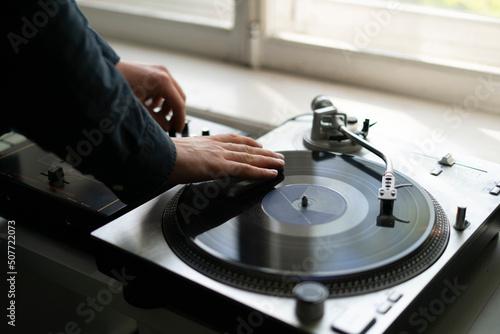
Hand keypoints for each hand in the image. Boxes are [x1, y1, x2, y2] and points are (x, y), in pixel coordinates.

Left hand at [115, 60, 185, 131]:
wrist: (103, 73)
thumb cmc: (118, 89)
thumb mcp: (139, 110)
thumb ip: (157, 121)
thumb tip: (168, 127)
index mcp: (162, 81)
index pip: (179, 104)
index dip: (180, 119)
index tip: (178, 130)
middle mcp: (164, 73)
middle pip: (179, 98)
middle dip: (175, 113)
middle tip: (170, 125)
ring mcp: (159, 70)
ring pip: (173, 93)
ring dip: (168, 106)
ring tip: (158, 117)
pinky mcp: (153, 71)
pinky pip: (165, 88)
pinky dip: (162, 99)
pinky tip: (151, 107)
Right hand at [166, 134, 284, 183]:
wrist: (159, 156)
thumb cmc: (163, 155)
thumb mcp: (177, 151)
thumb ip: (188, 155)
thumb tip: (184, 162)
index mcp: (206, 141)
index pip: (233, 140)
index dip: (248, 142)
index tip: (258, 144)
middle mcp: (216, 146)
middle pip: (246, 148)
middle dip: (264, 151)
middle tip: (277, 154)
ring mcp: (220, 155)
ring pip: (250, 157)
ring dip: (268, 160)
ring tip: (281, 162)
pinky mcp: (221, 167)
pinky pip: (246, 170)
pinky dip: (261, 172)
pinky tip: (271, 173)